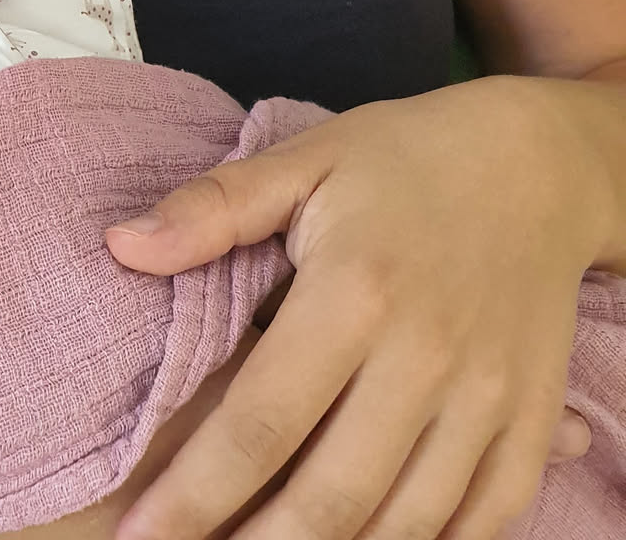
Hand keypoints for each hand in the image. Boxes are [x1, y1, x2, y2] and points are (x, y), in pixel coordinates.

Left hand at [104, 75, 606, 538]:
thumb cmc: (403, 158)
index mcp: (356, 294)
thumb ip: (214, 209)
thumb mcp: (304, 160)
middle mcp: (425, 361)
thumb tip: (122, 245)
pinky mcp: (530, 423)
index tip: (142, 535)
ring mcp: (486, 401)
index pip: (260, 422)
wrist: (537, 164)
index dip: (196, 493)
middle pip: (330, 497)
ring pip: (405, 524)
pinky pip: (482, 522)